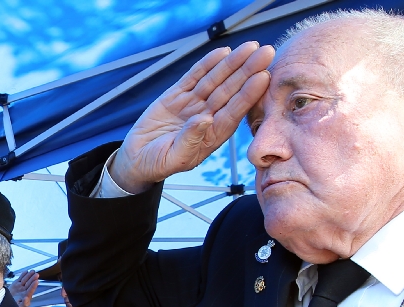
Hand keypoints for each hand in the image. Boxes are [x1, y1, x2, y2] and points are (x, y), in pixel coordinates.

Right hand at [9, 270, 39, 306]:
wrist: (4, 302)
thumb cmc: (13, 306)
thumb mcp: (19, 306)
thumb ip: (24, 303)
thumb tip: (26, 298)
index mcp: (26, 296)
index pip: (30, 290)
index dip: (33, 286)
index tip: (36, 281)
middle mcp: (24, 291)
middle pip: (29, 284)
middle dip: (32, 279)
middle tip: (36, 275)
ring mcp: (21, 287)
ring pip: (25, 280)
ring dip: (29, 275)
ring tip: (33, 271)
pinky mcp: (16, 284)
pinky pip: (20, 278)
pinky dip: (23, 275)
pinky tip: (26, 271)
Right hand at [110, 42, 273, 192]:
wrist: (137, 159)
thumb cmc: (158, 163)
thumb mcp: (174, 158)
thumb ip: (190, 140)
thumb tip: (204, 119)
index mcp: (212, 136)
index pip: (234, 111)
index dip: (248, 94)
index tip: (262, 77)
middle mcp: (207, 117)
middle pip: (230, 91)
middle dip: (248, 71)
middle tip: (266, 53)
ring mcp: (193, 104)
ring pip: (216, 80)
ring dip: (232, 63)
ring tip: (250, 47)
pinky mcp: (177, 95)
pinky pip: (195, 76)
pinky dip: (208, 64)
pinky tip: (223, 52)